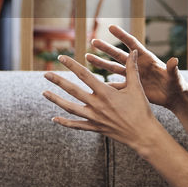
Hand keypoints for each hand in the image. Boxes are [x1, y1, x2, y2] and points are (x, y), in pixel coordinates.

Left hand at [44, 50, 162, 153]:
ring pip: (70, 108)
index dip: (71, 65)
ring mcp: (94, 118)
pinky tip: (54, 119)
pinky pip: (76, 125)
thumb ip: (132, 69)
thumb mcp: (136, 87)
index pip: (84, 75)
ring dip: (56, 100)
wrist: (143, 134)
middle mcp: (96, 105)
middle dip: (58, 81)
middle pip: (72, 90)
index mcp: (105, 92)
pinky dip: (65, 122)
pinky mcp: (95, 128)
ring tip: (44, 93)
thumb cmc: (141, 110)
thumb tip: (133, 52)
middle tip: (45, 73)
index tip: (61, 57)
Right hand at [87, 25, 187, 112]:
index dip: (122, 36)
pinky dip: (106, 85)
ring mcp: (133, 76)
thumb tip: (174, 60)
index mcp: (147, 59)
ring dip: (101, 63)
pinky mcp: (131, 87)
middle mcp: (137, 65)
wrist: (174, 96)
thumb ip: (172, 68)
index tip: (111, 27)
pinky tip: (94, 83)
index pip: (132, 44)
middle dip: (106, 48)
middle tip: (93, 41)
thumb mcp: (175, 76)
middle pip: (118, 54)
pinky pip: (116, 85)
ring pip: (113, 68)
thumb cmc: (176, 84)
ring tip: (88, 57)